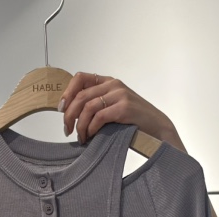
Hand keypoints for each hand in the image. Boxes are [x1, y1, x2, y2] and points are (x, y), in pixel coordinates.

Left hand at [60, 72, 184, 150]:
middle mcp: (113, 85)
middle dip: (69, 115)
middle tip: (67, 130)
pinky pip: (99, 117)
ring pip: (88, 107)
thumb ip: (98, 104)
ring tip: (81, 137)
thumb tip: (73, 115)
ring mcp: (119, 95)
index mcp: (108, 82)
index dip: (67, 93)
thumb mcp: (114, 106)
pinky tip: (91, 136)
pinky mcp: (124, 108)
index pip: (80, 78)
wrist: (158, 127)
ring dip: (80, 125)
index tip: (61, 109)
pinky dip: (92, 128)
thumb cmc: (134, 120)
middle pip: (81, 96)